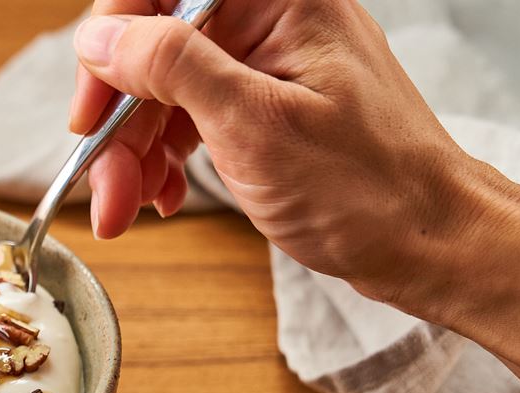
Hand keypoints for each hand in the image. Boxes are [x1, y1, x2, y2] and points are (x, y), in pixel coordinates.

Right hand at [71, 0, 519, 392]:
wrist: (428, 244)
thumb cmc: (366, 188)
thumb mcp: (254, 125)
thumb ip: (171, 67)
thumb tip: (100, 39)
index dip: (110, 44)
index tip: (92, 112)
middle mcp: (267, 18)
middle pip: (153, 48)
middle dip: (120, 124)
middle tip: (105, 189)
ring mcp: (264, 62)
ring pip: (163, 89)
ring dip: (135, 153)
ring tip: (130, 209)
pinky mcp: (261, 103)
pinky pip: (189, 116)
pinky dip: (166, 159)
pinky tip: (164, 196)